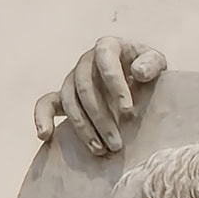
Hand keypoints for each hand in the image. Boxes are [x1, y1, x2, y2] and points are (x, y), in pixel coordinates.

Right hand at [33, 37, 166, 155]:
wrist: (138, 79)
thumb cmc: (147, 71)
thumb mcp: (156, 62)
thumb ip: (152, 63)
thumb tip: (138, 73)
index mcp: (108, 47)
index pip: (106, 61)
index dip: (115, 85)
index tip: (128, 111)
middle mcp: (86, 61)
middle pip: (85, 88)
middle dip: (100, 118)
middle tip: (117, 144)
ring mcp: (72, 78)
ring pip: (70, 101)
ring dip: (83, 128)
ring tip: (100, 150)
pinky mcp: (63, 95)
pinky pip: (46, 104)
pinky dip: (42, 118)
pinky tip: (45, 136)